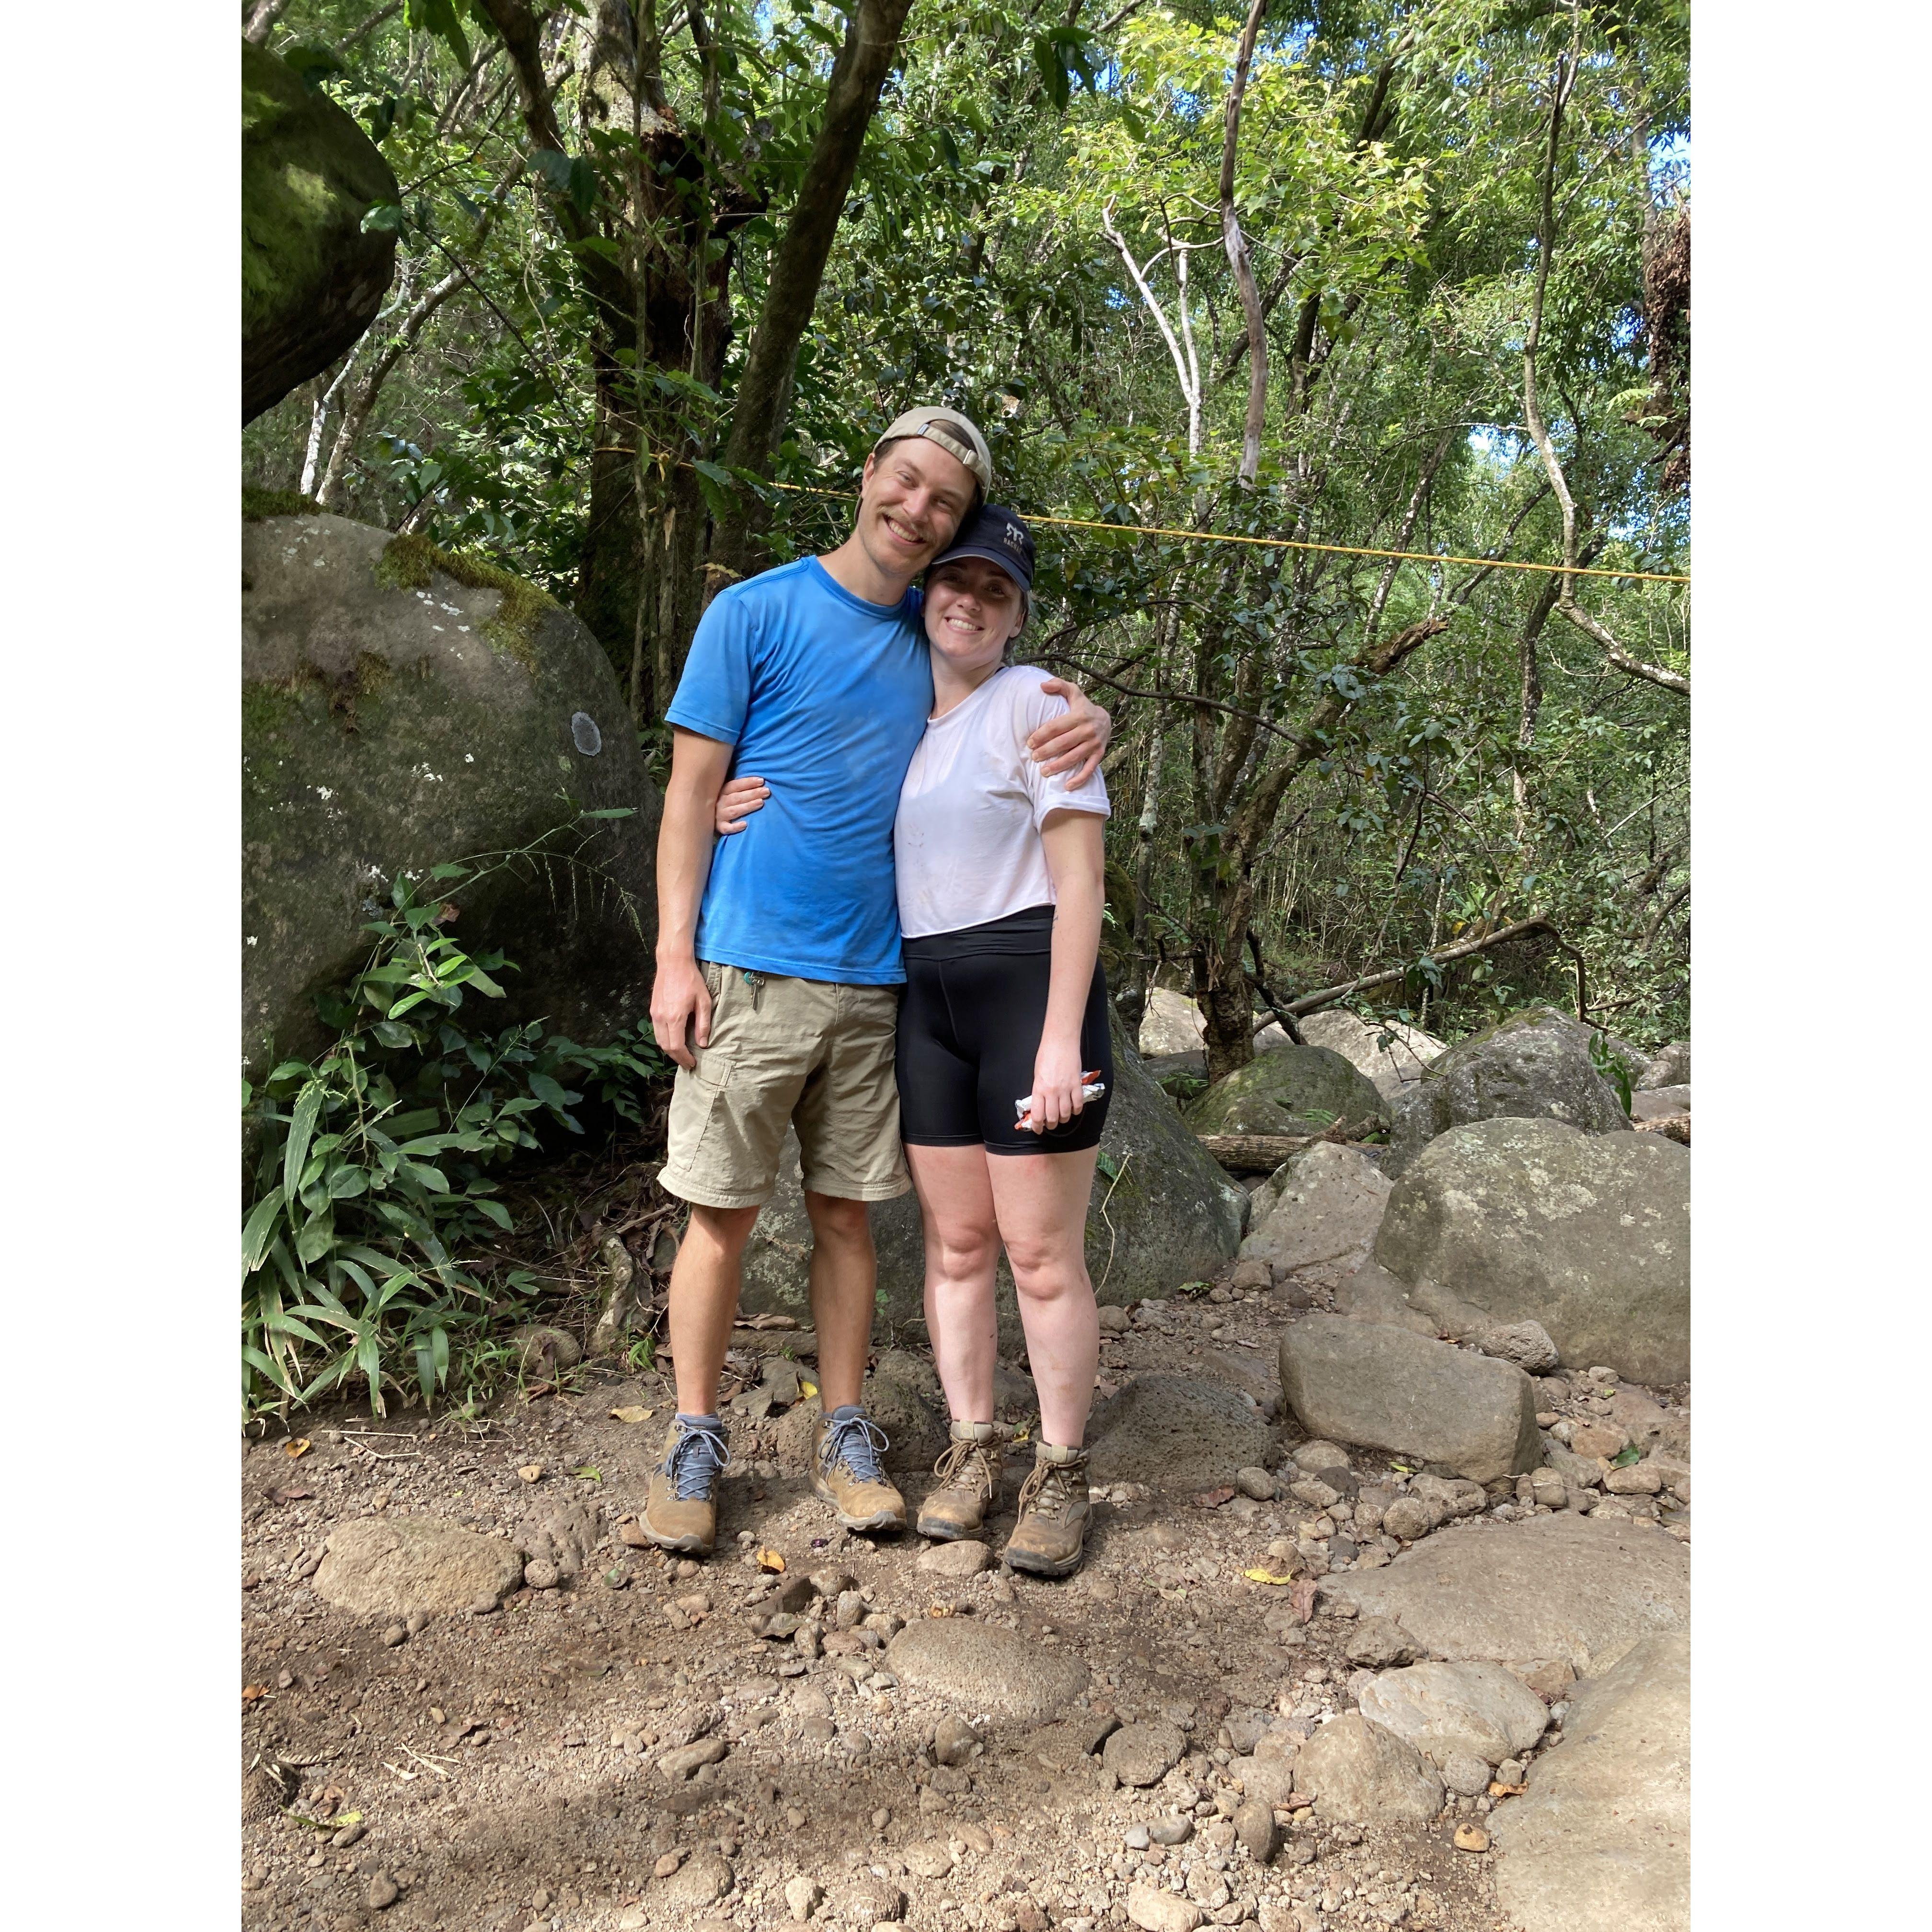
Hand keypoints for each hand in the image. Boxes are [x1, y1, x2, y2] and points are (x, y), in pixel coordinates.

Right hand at [648, 954, 711, 1071]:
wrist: (673, 962)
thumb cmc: (691, 980)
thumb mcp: (703, 1001)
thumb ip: (703, 1024)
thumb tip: (702, 1044)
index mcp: (675, 1017)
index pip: (676, 1046)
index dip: (684, 1058)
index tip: (692, 1063)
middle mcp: (661, 1018)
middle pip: (665, 1046)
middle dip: (676, 1057)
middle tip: (687, 1062)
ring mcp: (654, 1013)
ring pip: (659, 1040)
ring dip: (669, 1050)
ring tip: (681, 1054)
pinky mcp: (652, 1009)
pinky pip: (656, 1030)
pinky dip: (664, 1039)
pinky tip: (674, 1039)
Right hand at [714, 773, 769, 836]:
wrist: (710, 817)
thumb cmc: (727, 802)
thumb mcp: (730, 792)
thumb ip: (740, 788)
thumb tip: (759, 781)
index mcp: (722, 791)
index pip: (735, 785)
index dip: (748, 782)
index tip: (761, 781)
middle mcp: (720, 802)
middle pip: (737, 798)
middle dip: (753, 794)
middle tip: (766, 791)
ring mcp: (719, 815)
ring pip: (734, 811)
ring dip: (748, 806)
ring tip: (761, 803)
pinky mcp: (719, 827)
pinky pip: (726, 828)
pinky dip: (735, 827)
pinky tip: (745, 824)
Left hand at [1024, 1036, 1087, 1135]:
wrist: (1060, 1042)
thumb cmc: (1046, 1054)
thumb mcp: (1037, 1074)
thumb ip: (1039, 1090)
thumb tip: (1040, 1104)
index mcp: (1039, 1089)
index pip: (1037, 1115)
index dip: (1037, 1126)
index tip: (1038, 1129)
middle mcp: (1052, 1092)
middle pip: (1052, 1118)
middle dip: (1050, 1125)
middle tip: (1050, 1124)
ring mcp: (1065, 1089)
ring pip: (1065, 1113)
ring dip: (1063, 1119)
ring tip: (1061, 1118)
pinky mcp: (1077, 1085)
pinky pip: (1077, 1104)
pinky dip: (1076, 1110)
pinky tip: (1073, 1110)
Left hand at [1028, 680, 1111, 784]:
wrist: (1106, 719)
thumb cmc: (1083, 707)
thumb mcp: (1073, 692)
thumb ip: (1058, 686)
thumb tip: (1042, 685)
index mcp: (1078, 716)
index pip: (1056, 726)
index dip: (1042, 735)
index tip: (1030, 742)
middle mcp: (1087, 730)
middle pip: (1063, 743)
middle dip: (1047, 751)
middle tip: (1034, 757)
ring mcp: (1094, 744)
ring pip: (1074, 757)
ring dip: (1058, 766)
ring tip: (1044, 772)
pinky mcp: (1099, 755)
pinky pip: (1089, 769)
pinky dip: (1079, 779)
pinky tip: (1067, 786)